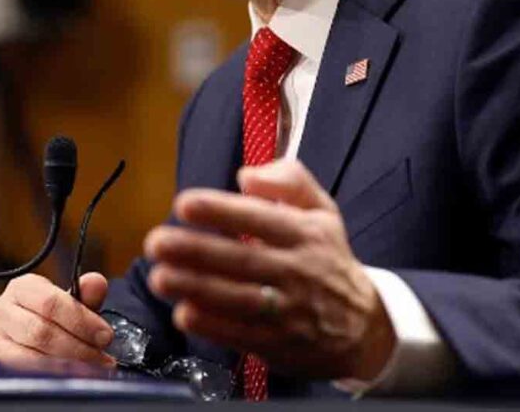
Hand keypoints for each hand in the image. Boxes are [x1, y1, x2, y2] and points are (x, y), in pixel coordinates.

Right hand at [0, 272, 115, 366]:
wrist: (23, 336)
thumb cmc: (50, 316)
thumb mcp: (69, 302)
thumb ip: (86, 294)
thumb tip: (96, 282)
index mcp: (22, 287)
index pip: (51, 303)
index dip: (81, 321)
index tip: (105, 336)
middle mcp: (1, 310)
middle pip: (42, 332)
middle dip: (78, 347)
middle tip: (101, 356)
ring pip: (32, 356)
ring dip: (67, 364)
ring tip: (91, 367)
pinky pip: (22, 372)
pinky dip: (49, 375)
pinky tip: (68, 375)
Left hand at [145, 159, 394, 379]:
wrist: (363, 327)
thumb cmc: (329, 258)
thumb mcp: (323, 210)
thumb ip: (289, 180)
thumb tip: (245, 176)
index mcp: (306, 233)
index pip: (260, 218)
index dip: (221, 210)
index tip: (184, 204)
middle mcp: (298, 270)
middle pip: (242, 259)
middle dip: (196, 251)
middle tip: (156, 242)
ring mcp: (288, 310)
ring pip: (237, 298)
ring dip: (195, 288)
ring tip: (159, 276)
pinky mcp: (278, 344)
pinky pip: (240, 334)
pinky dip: (211, 325)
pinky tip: (184, 313)